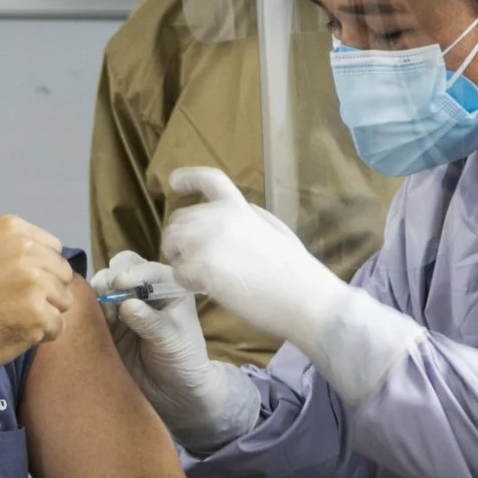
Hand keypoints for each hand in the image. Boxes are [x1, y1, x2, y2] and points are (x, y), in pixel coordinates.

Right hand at [0, 150, 75, 376]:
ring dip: (42, 312)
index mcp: (12, 227)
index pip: (50, 249)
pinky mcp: (39, 317)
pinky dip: (39, 334)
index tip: (2, 281)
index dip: (31, 268)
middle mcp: (27, 251)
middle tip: (4, 301)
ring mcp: (35, 285)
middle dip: (40, 290)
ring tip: (9, 316)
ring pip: (62, 300)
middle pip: (60, 274)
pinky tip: (12, 331)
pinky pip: (58, 327)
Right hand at [89, 251, 257, 449]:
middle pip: (118, 269)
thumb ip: (150, 321)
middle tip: (107, 298)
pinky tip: (90, 320)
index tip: (121, 285)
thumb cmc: (183, 361)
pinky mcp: (106, 322)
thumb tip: (127, 305)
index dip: (131, 272)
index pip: (145, 267)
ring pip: (101, 286)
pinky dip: (87, 310)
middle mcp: (142, 290)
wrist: (172, 393)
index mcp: (166, 286)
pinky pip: (91, 308)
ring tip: (103, 314)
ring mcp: (122, 305)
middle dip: (110, 279)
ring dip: (97, 294)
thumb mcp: (172, 339)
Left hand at [160, 167, 351, 358]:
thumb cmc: (296, 272)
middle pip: (179, 220)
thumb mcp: (276, 231)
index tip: (174, 182)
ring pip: (172, 245)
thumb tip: (236, 213)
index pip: (210, 179)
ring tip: (201, 277)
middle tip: (194, 261)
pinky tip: (206, 290)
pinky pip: (178, 273)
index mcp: (240, 208)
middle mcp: (220, 218)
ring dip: (180, 261)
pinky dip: (186, 283)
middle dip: (180, 240)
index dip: (189, 178)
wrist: (305, 298)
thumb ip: (250, 219)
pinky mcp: (203, 267)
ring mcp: (209, 241)